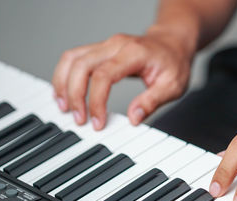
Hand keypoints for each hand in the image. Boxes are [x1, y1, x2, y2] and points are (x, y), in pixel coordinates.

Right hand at [52, 29, 192, 129]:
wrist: (173, 42)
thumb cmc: (173, 63)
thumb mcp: (172, 86)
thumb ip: (152, 101)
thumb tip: (133, 119)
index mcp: (134, 54)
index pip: (104, 76)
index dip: (96, 101)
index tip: (98, 122)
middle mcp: (115, 45)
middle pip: (81, 65)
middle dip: (75, 95)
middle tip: (79, 118)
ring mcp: (106, 45)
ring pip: (72, 58)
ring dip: (63, 83)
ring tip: (64, 107)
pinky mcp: (100, 49)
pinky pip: (74, 58)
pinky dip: (65, 75)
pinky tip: (65, 92)